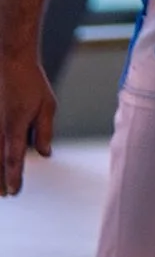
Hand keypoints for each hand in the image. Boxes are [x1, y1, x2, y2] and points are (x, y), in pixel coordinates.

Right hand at [0, 44, 54, 197]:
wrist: (12, 61)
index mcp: (15, 127)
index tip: (14, 192)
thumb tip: (45, 154)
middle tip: (5, 195)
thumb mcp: (47, 106)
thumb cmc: (31, 83)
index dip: (13, 178)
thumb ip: (45, 132)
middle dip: (0, 180)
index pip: (13, 160)